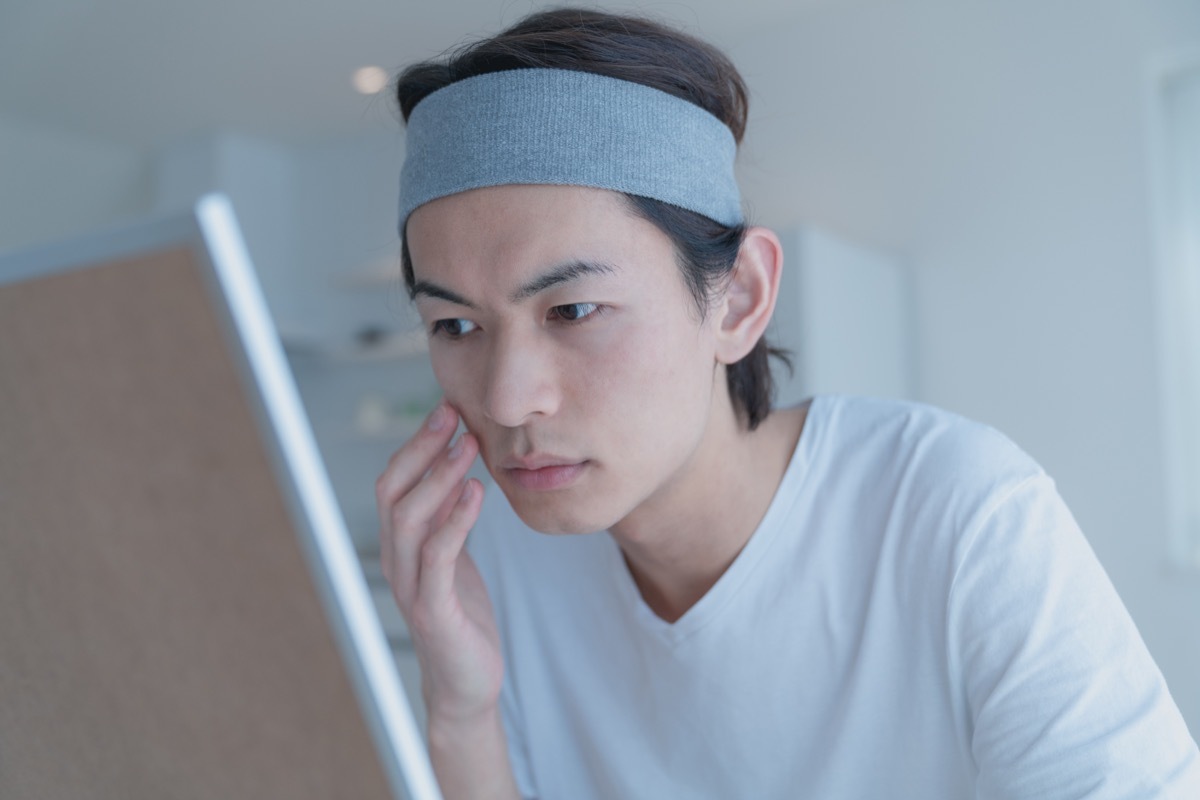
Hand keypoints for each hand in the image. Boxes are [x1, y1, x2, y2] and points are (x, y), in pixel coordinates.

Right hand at [375, 400, 502, 724]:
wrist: (467, 685)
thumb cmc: (462, 618)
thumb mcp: (454, 559)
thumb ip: (447, 521)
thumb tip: (454, 472)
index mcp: (400, 547)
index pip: (394, 485)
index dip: (415, 446)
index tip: (445, 411)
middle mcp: (396, 563)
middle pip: (393, 493)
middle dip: (421, 450)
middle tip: (451, 414)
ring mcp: (411, 587)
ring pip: (409, 520)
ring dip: (439, 477)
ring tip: (467, 446)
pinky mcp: (434, 610)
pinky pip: (439, 557)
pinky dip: (456, 521)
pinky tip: (477, 494)